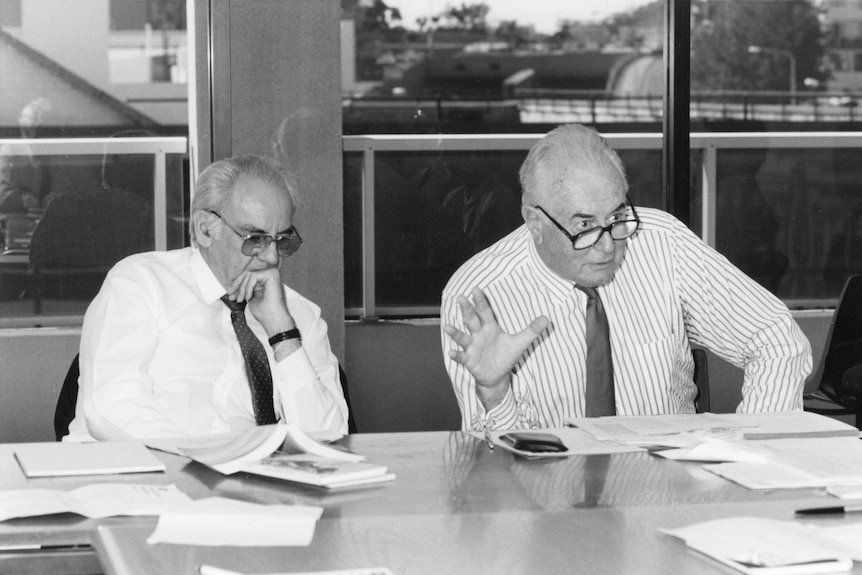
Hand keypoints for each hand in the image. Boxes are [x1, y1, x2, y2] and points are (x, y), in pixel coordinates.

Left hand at [227, 267, 294, 336]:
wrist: (273, 320)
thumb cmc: (264, 312)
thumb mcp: (250, 297)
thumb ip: (245, 288)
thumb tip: (233, 284)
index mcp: (265, 281)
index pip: (248, 276)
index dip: (237, 285)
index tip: (230, 295)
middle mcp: (270, 275)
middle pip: (247, 274)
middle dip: (237, 285)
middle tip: (231, 297)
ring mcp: (272, 274)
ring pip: (249, 274)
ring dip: (242, 288)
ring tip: (241, 300)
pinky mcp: (272, 274)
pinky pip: (254, 276)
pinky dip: (248, 287)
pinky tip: (249, 298)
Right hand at [444, 287, 547, 405]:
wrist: (497, 376)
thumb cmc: (506, 356)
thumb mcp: (520, 343)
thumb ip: (532, 330)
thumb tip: (547, 318)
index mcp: (490, 327)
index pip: (485, 312)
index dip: (481, 301)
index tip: (476, 289)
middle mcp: (478, 334)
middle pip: (471, 320)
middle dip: (466, 309)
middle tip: (461, 297)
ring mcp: (472, 347)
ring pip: (462, 337)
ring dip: (455, 332)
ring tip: (447, 327)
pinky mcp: (469, 360)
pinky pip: (462, 357)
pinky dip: (456, 355)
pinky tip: (451, 353)